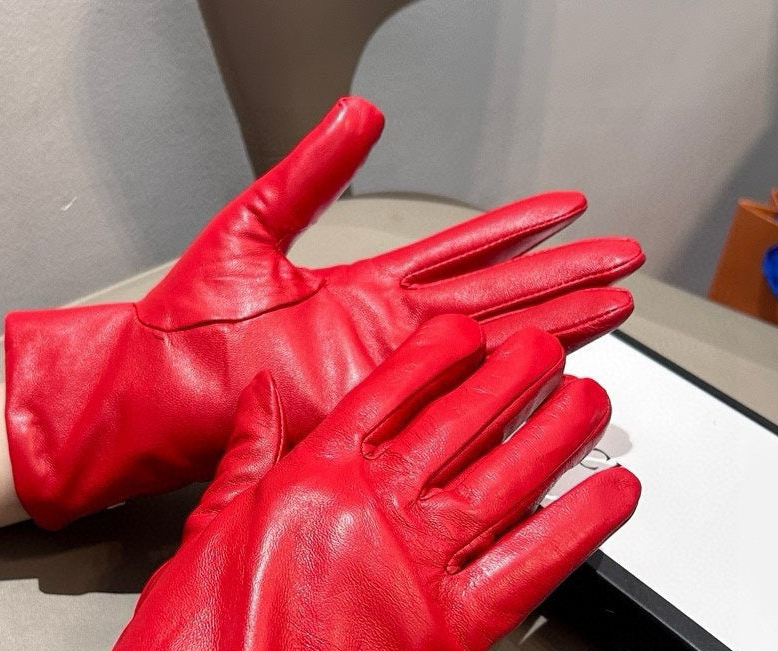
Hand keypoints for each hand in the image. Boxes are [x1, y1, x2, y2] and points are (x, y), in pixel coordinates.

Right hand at [0, 315, 640, 650]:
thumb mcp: (206, 532)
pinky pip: (536, 562)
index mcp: (311, 473)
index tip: (469, 331)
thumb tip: (261, 399)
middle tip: (547, 347)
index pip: (393, 387)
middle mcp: (374, 505)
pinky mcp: (453, 635)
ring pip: (511, 474)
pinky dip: (582, 523)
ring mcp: (418, 566)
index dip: (441, 351)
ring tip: (590, 398)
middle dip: (514, 373)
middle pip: (464, 417)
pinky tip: (615, 491)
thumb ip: (247, 456)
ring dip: (558, 430)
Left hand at [4, 96, 643, 527]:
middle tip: (621, 266)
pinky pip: (451, 395)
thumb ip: (311, 173)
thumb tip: (361, 112)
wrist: (155, 391)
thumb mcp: (253, 225)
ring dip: (555, 325)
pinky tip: (554, 366)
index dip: (516, 229)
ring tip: (613, 306)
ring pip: (490, 345)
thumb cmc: (185, 322)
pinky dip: (504, 383)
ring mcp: (386, 375)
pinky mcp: (374, 411)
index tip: (569, 208)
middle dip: (562, 281)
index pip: (460, 251)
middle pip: (495, 299)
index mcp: (364, 289)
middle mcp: (387, 334)